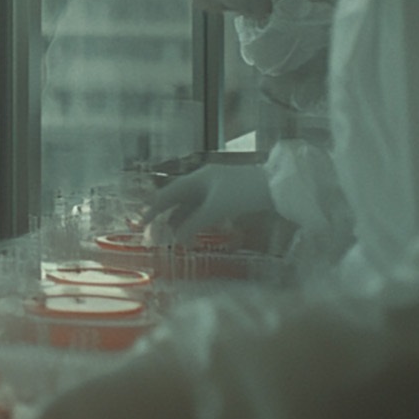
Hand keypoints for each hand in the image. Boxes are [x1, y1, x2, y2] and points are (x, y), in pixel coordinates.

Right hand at [149, 161, 272, 242]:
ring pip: (192, 204)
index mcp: (197, 178)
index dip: (154, 209)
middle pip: (178, 199)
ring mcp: (217, 187)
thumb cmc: (243, 192)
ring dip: (182, 220)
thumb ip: (193, 224)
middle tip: (155, 231)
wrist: (276, 186)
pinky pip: (205, 207)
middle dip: (166, 215)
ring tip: (174, 236)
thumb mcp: (215, 209)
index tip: (142, 223)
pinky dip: (197, 219)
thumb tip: (175, 240)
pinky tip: (195, 229)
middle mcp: (204, 180)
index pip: (168, 195)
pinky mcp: (229, 195)